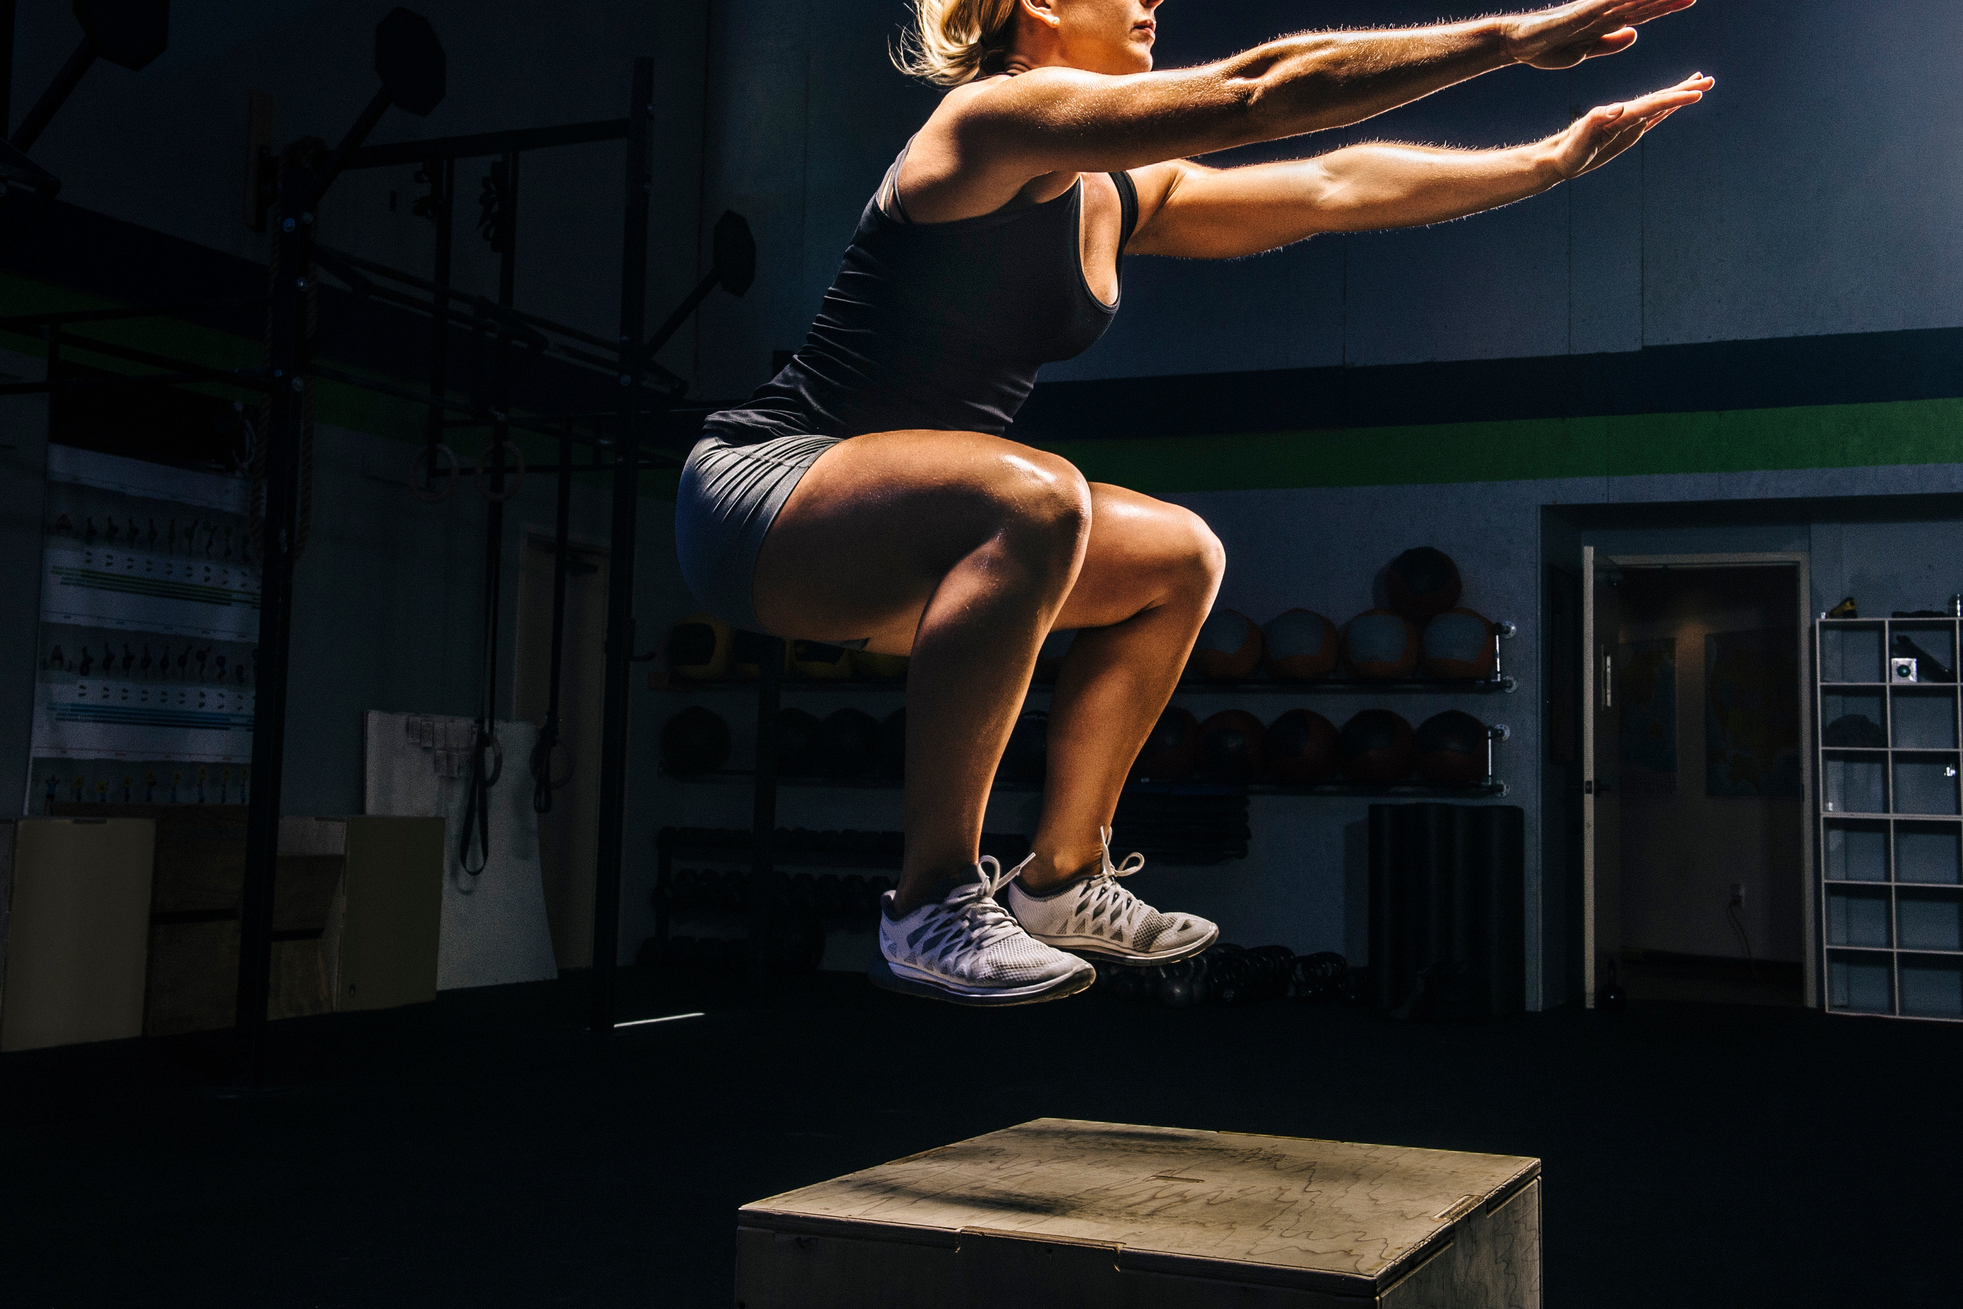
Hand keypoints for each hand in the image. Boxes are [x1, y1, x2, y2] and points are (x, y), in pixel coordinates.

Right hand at [1504, 0, 1697, 69]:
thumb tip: (1635, 32)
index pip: (1643, 12)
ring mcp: (1592, 11)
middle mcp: (1603, 12)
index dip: (1667, 5)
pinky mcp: (1580, 15)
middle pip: (1643, 1)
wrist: (1518, 42)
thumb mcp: (1585, 50)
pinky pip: (1607, 5)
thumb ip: (1610, 41)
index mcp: (1606, 23)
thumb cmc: (1546, 46)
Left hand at [1548, 74, 1713, 178]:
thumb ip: (1599, 119)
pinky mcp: (1628, 132)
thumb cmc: (1570, 148)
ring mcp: (1630, 122)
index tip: (1696, 93)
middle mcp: (1628, 113)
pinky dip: (1666, 109)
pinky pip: (1652, 118)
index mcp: (1621, 113)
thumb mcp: (1582, 136)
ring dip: (1680, 94)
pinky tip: (1675, 104)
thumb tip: (1619, 106)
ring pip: (1660, 104)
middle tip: (1710, 80)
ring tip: (1701, 84)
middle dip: (1685, 90)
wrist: (1560, 157)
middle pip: (1661, 98)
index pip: (1653, 103)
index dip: (1675, 98)